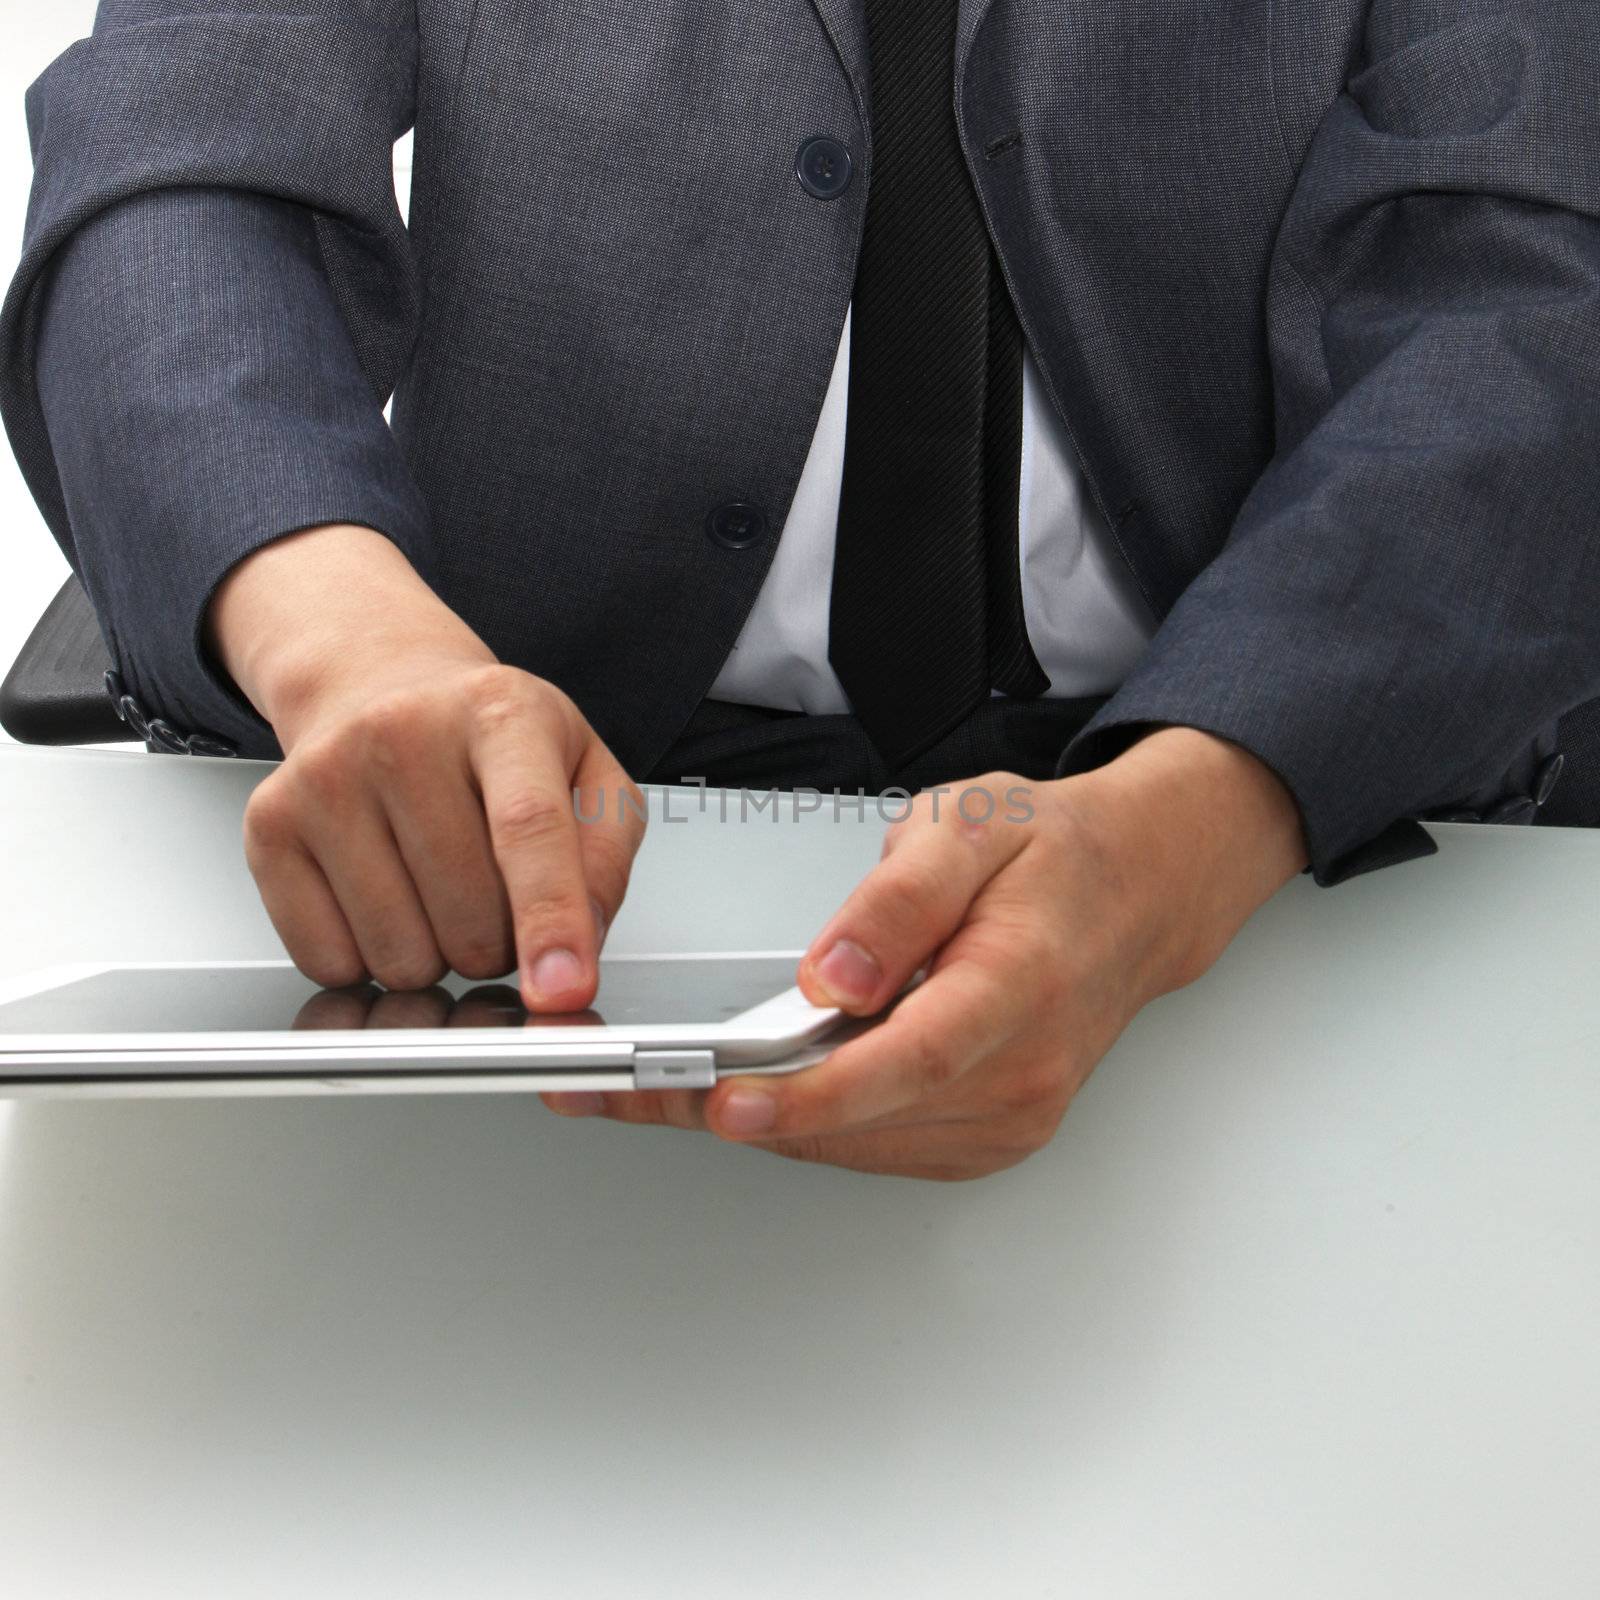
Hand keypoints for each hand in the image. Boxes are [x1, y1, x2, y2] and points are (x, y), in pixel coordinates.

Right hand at [211, 524, 644, 1005]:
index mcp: (501, 711)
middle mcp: (403, 732)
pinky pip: (329, 960)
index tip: (564, 990)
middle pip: (469, 914)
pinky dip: (368, 960)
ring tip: (438, 890)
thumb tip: (580, 944)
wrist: (382, 690)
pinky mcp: (270, 824)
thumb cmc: (492, 745)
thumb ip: (605, 856)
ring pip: (400, 953)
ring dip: (435, 955)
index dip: (551, 919)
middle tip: (494, 893)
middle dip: (499, 942)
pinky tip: (384, 898)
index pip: (530, 827)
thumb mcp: (583, 773)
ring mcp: (326, 776)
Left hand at [544, 728, 1307, 1178]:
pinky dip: (803, 1127)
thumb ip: (900, 902)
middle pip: (858, 1119)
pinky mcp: (990, 1133)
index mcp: (1018, 989)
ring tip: (647, 1094)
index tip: (722, 1102)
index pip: (904, 1063)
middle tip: (617, 1092)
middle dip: (728, 1111)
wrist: (1134, 893)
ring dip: (752, 1125)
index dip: (807, 1095)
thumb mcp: (970, 826)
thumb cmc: (1053, 853)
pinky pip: (876, 1147)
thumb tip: (832, 974)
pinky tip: (742, 1096)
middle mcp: (1020, 1074)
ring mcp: (1009, 1116)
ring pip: (855, 1145)